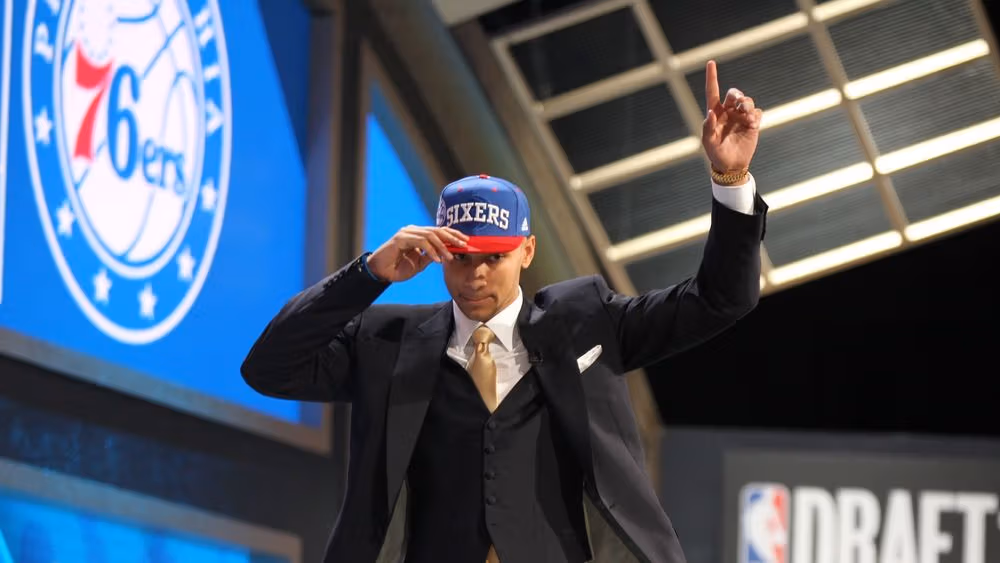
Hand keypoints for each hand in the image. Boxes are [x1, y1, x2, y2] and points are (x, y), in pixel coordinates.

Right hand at [366, 226, 468, 282]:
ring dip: (442, 246)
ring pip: (430, 235)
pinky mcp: (401, 238)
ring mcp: (407, 233)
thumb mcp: (419, 264)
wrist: (380, 272)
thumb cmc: (398, 269)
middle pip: (437, 230)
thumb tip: (446, 254)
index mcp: (418, 234)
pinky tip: (437, 260)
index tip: (466, 241)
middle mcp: (413, 230)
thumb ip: (431, 256)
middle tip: (463, 244)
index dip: (453, 234)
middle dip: (452, 237)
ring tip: (450, 257)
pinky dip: (430, 251)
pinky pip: (421, 242)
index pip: (439, 231)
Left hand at [702, 60, 762, 176]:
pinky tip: (752, 125)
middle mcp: (728, 112)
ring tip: (746, 116)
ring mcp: (741, 117)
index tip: (711, 62)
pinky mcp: (752, 123)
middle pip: (733, 93)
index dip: (712, 77)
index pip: (713, 91)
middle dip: (737, 94)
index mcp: (715, 113)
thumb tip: (710, 112)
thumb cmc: (716, 153)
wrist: (731, 165)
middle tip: (738, 103)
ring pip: (746, 100)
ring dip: (747, 104)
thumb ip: (708, 127)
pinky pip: (757, 112)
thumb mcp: (708, 142)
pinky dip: (755, 115)